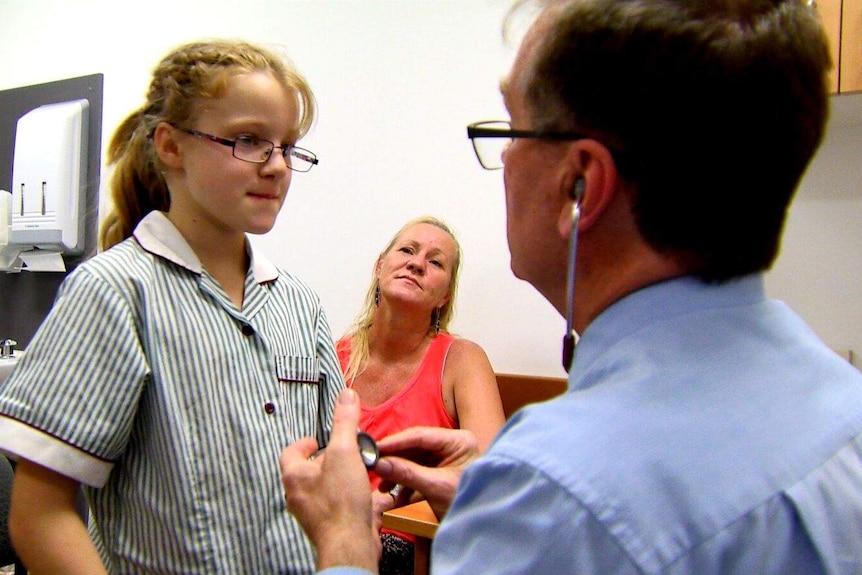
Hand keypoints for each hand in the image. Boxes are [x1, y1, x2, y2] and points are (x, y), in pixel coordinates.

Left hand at [280, 389, 378, 570]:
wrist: (350, 545)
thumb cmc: (341, 500)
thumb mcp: (345, 451)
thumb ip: (345, 422)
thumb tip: (346, 394)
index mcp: (294, 476)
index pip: (291, 452)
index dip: (306, 442)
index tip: (321, 439)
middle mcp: (298, 496)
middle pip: (308, 470)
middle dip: (327, 459)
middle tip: (345, 452)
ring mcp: (313, 513)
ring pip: (323, 489)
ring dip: (340, 478)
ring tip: (359, 471)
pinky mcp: (329, 526)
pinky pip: (337, 506)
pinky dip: (350, 498)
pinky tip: (368, 496)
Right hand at [373, 426, 479, 518]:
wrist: (484, 526)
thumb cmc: (467, 502)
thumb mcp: (436, 488)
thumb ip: (407, 474)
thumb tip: (379, 464)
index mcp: (458, 441)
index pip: (420, 435)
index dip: (395, 442)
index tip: (373, 448)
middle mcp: (453, 444)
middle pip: (415, 446)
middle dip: (394, 459)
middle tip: (372, 467)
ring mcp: (447, 457)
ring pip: (414, 459)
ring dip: (398, 473)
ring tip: (383, 487)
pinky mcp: (442, 471)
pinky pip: (419, 471)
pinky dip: (407, 482)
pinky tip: (397, 496)